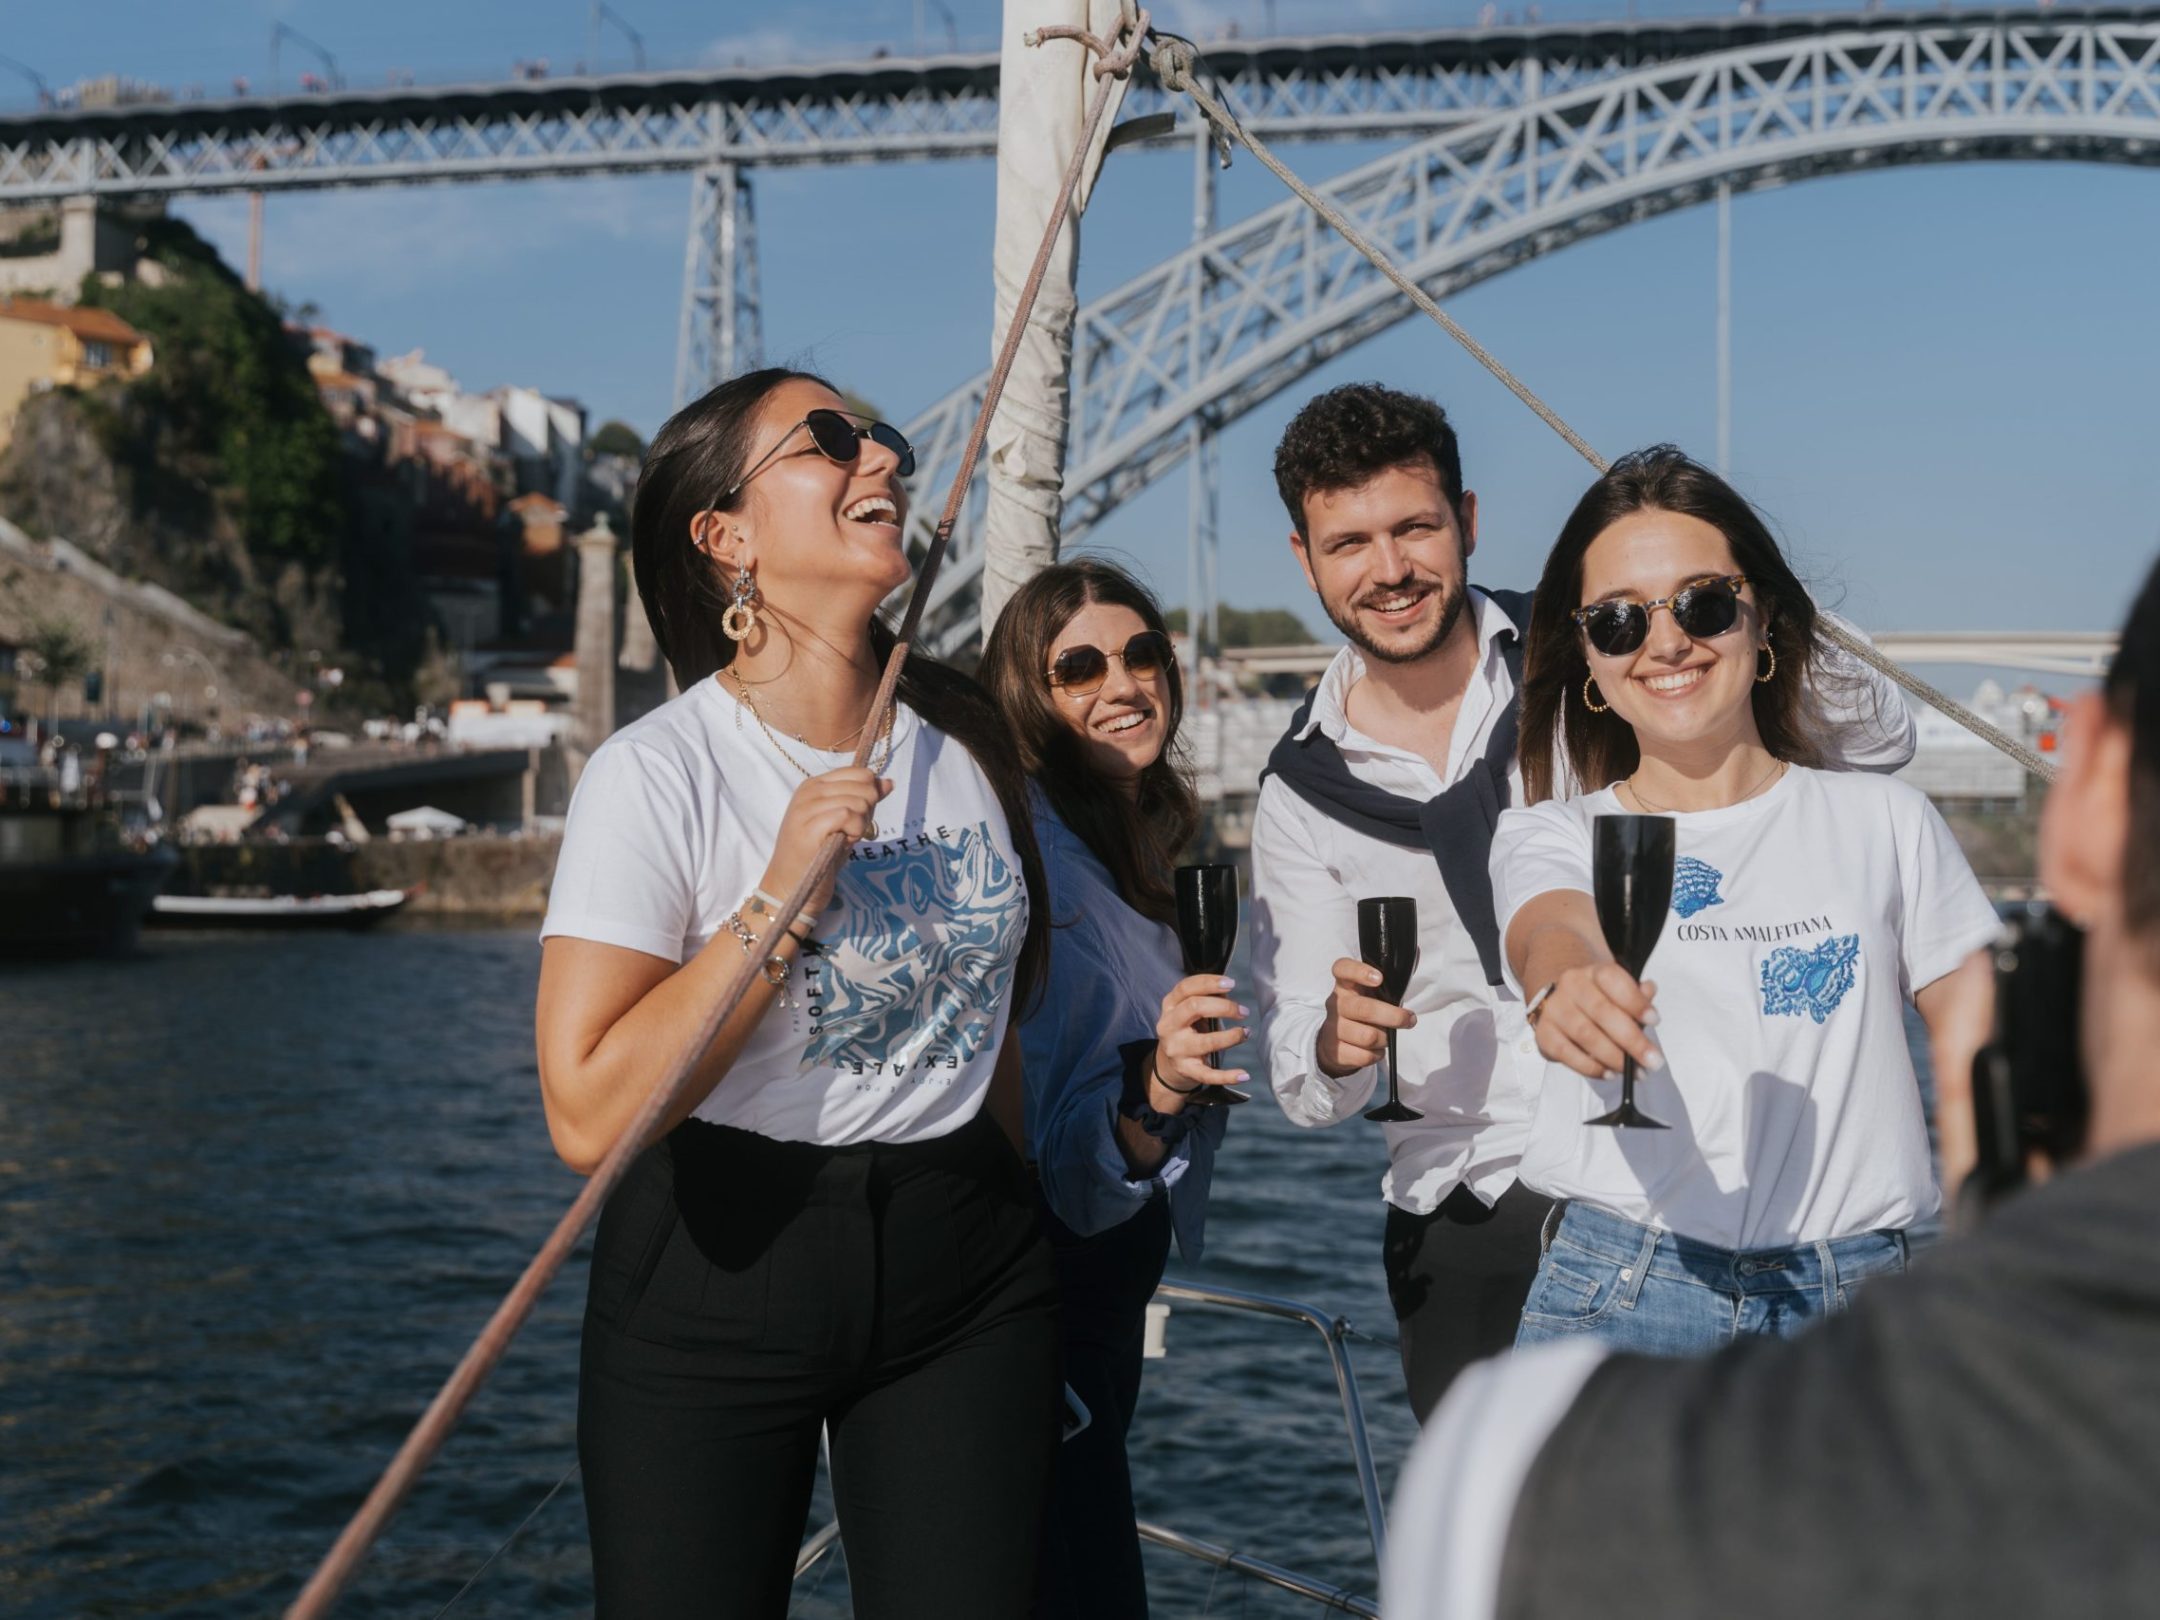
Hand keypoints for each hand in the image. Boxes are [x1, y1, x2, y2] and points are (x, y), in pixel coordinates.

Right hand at [759, 767, 891, 918]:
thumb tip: (889, 782)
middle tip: (848, 831)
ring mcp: (807, 807)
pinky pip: (848, 815)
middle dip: (866, 812)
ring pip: (858, 801)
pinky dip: (853, 831)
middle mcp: (809, 790)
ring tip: (841, 838)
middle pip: (864, 786)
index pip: (860, 773)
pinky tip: (840, 843)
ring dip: (859, 825)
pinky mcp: (809, 826)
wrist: (791, 886)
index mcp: (815, 784)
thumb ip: (864, 799)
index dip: (870, 795)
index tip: (856, 818)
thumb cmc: (819, 854)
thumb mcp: (846, 821)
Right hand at [1149, 974, 1249, 1110]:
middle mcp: (1169, 1026)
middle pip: (1194, 1007)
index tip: (1231, 983)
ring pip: (1206, 1041)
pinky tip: (1244, 1075)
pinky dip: (1228, 1075)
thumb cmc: (1187, 1030)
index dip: (1209, 982)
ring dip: (1231, 1037)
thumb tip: (1228, 991)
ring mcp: (1176, 1050)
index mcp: (1170, 1006)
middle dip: (1224, 1007)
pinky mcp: (1186, 1070)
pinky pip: (1209, 1074)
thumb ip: (1207, 998)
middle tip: (1243, 1011)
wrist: (1169, 1065)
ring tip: (1246, 1033)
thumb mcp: (1190, 1011)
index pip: (1186, 988)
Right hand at [1317, 958, 1415, 1078]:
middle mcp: (1336, 1003)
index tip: (1379, 978)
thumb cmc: (1362, 1011)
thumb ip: (1392, 978)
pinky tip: (1375, 1049)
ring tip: (1387, 1036)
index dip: (1359, 971)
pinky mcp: (1335, 1050)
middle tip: (1409, 1019)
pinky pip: (1364, 1056)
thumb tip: (1416, 952)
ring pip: (1368, 1036)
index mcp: (1345, 984)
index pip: (1342, 969)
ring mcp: (1333, 1027)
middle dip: (1393, 1016)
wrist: (1334, 1042)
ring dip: (1385, 1038)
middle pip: (1364, 1009)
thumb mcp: (1373, 993)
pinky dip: (1377, 1054)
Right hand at [1534, 963, 1661, 1080]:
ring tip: (1635, 1072)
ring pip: (1585, 1034)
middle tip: (1653, 1061)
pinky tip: (1609, 1073)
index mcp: (1593, 972)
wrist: (1564, 1000)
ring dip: (1614, 1057)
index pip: (1612, 980)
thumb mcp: (1621, 992)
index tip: (1654, 1020)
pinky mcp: (1544, 1034)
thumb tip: (1649, 990)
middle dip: (1631, 1040)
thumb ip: (1637, 996)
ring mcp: (1554, 1009)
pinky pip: (1566, 1053)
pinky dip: (1590, 1067)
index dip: (1634, 1001)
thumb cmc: (1600, 999)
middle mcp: (1570, 986)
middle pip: (1601, 1011)